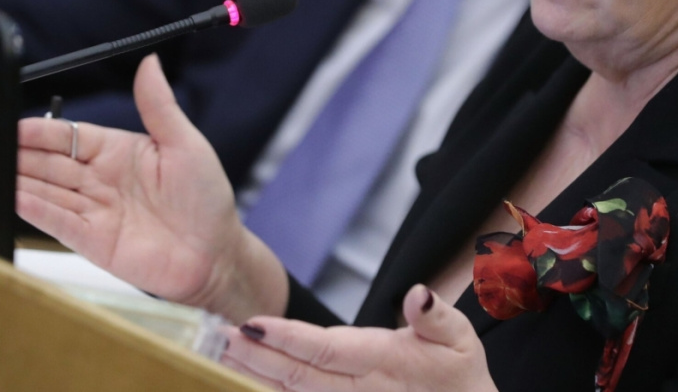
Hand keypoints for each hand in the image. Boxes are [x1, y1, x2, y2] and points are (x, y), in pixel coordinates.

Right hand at [16, 54, 283, 318]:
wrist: (215, 254)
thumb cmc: (206, 199)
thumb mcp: (185, 143)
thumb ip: (159, 105)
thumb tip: (150, 63)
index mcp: (119, 151)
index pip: (72, 136)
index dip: (44, 131)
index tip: (17, 124)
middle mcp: (101, 179)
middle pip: (52, 162)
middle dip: (23, 154)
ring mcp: (93, 210)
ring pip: (48, 190)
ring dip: (22, 180)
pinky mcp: (91, 240)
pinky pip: (57, 221)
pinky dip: (35, 210)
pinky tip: (15, 197)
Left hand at [220, 285, 497, 391]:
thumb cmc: (457, 376)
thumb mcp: (459, 340)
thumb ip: (436, 318)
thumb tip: (418, 295)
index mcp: (383, 362)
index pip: (326, 350)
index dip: (288, 339)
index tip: (253, 325)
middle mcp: (359, 391)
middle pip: (296, 375)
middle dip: (256, 357)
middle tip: (218, 335)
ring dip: (252, 376)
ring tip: (218, 354)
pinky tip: (240, 381)